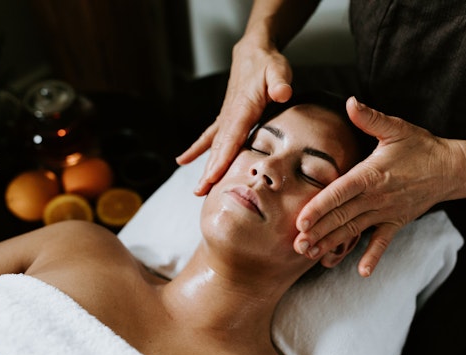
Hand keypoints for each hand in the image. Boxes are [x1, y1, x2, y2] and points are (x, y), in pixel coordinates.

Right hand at [176, 38, 292, 195]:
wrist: (253, 51)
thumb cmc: (268, 63)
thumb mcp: (278, 69)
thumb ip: (280, 82)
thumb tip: (282, 93)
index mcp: (242, 108)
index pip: (231, 138)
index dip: (222, 158)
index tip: (212, 177)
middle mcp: (230, 115)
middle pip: (218, 148)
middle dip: (209, 171)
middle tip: (201, 192)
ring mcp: (226, 117)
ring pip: (213, 147)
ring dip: (204, 167)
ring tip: (197, 190)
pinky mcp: (226, 118)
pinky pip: (209, 137)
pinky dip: (197, 150)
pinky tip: (183, 161)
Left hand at [294, 97, 463, 276]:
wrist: (452, 168)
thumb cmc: (420, 146)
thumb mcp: (396, 128)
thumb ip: (370, 118)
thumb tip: (350, 102)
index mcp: (371, 174)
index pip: (340, 193)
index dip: (320, 207)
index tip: (301, 221)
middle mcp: (376, 197)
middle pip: (342, 216)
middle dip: (318, 232)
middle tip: (296, 245)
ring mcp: (386, 212)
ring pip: (354, 231)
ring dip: (333, 245)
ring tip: (312, 257)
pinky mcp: (396, 222)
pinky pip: (382, 242)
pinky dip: (373, 257)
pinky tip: (362, 272)